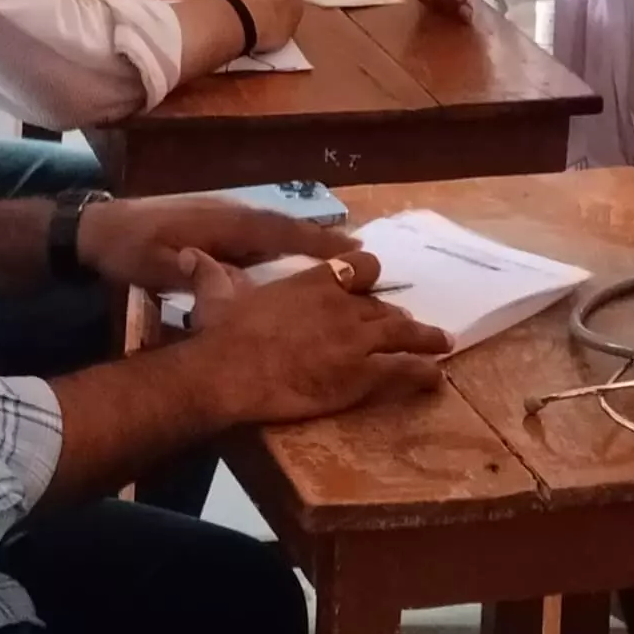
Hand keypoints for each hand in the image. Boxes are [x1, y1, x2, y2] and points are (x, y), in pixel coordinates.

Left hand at [75, 195, 355, 290]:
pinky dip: (284, 243)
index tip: (352, 253)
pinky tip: (295, 258)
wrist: (97, 227)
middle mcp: (230, 213)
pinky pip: (260, 233)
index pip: (278, 231)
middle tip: (364, 258)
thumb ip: (190, 271)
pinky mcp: (215, 224)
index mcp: (222, 222)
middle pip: (285, 227)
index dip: (316, 242)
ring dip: (307, 242)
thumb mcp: (153, 264)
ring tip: (342, 260)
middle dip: (323, 241)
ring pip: (274, 230)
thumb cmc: (127, 249)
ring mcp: (223, 216)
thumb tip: (229, 279)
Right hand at [174, 249, 450, 423]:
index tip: (368, 285)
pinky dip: (424, 372)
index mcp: (314, 282)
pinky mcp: (364, 373)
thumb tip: (191, 256)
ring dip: (425, 337)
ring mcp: (358, 339)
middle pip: (382, 307)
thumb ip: (211, 274)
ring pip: (404, 333)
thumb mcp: (216, 295)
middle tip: (405, 325)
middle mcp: (344, 306)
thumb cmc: (223, 334)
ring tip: (442, 342)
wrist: (231, 371)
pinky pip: (405, 369)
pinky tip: (435, 377)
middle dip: (394, 317)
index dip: (366, 277)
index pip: (358, 268)